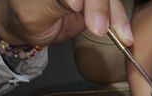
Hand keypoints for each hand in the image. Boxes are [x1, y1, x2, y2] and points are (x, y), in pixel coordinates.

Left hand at [0, 0, 132, 46]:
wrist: (31, 28)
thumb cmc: (26, 17)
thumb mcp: (33, 12)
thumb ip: (56, 3)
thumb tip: (77, 0)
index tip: (77, 7)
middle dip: (102, 6)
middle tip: (99, 28)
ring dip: (118, 17)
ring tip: (123, 37)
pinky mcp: (96, 3)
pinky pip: (113, 9)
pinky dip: (120, 23)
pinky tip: (125, 35)